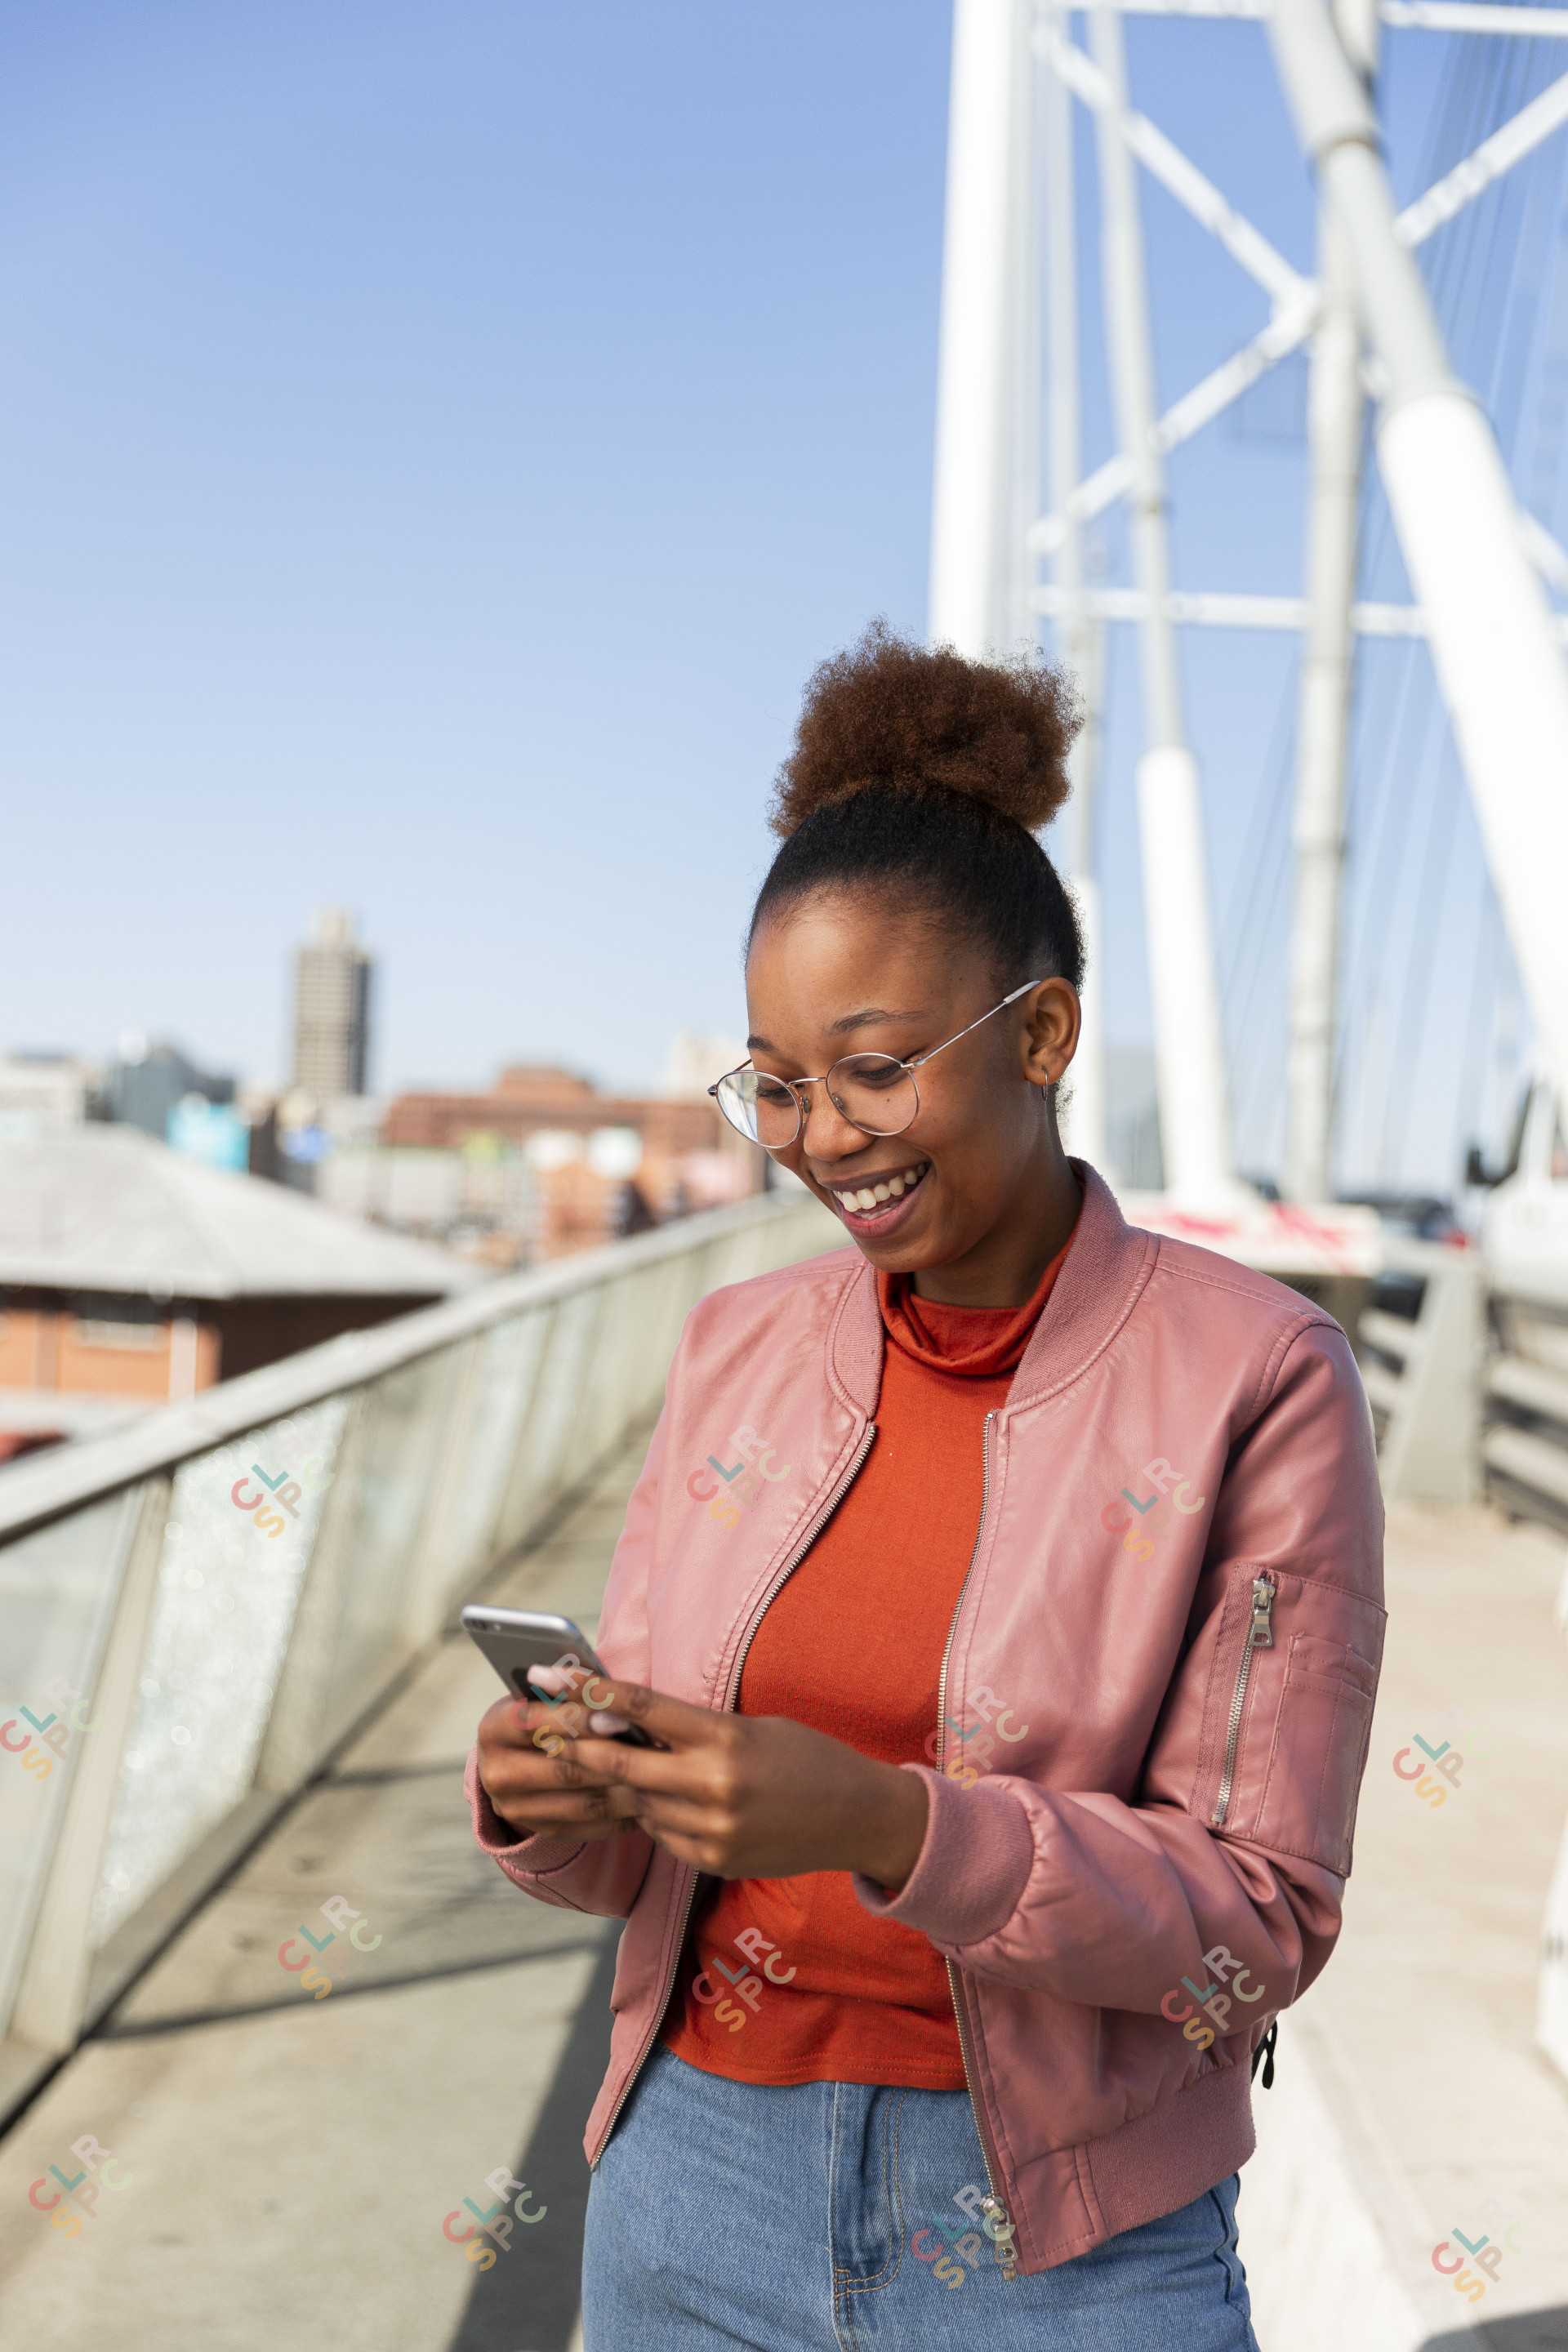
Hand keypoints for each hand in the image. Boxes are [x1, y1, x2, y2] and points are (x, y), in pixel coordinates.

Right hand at [475, 1689, 638, 1845]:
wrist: (518, 1757)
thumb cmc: (543, 1712)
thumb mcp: (542, 1696)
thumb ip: (568, 1694)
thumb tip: (614, 1692)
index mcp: (494, 1729)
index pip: (534, 1722)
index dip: (578, 1720)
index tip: (620, 1717)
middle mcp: (496, 1773)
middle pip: (562, 1769)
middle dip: (612, 1759)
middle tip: (654, 1752)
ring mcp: (516, 1808)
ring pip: (581, 1802)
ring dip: (624, 1790)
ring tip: (659, 1777)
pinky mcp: (540, 1829)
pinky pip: (589, 1826)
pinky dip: (622, 1815)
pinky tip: (650, 1801)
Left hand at [478, 1676, 930, 1891]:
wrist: (856, 1817)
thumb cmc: (806, 1757)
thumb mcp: (754, 1727)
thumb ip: (696, 1728)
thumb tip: (631, 1721)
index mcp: (725, 1739)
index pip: (645, 1709)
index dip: (596, 1693)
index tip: (559, 1681)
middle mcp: (713, 1786)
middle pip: (622, 1763)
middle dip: (579, 1746)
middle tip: (548, 1731)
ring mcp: (711, 1829)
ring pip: (637, 1802)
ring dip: (619, 1782)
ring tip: (601, 1762)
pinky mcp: (713, 1860)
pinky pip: (661, 1834)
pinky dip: (653, 1814)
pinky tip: (661, 1800)